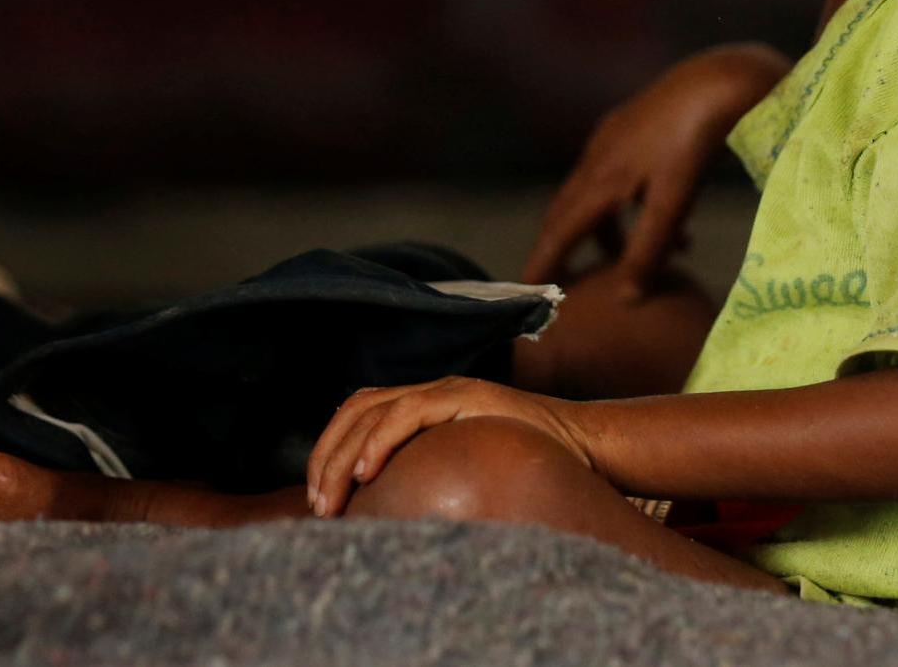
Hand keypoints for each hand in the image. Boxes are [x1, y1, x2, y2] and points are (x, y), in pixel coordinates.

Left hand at [305, 377, 588, 517]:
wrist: (580, 444)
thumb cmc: (526, 461)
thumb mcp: (463, 464)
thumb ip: (429, 469)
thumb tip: (385, 507)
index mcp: (425, 403)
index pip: (358, 413)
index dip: (329, 451)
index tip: (319, 499)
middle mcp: (430, 389)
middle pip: (354, 409)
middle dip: (325, 458)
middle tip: (318, 505)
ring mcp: (447, 390)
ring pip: (371, 411)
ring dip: (341, 456)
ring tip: (332, 499)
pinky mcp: (466, 396)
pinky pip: (408, 412)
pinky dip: (379, 441)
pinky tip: (367, 473)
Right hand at [523, 43, 791, 290]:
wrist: (720, 78)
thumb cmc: (698, 140)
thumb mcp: (675, 199)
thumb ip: (650, 248)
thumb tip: (627, 299)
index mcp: (602, 177)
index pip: (560, 232)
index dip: (543, 264)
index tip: (524, 295)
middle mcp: (599, 156)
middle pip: (570, 213)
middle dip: (565, 249)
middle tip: (561, 283)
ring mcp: (616, 136)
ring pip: (600, 195)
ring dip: (612, 231)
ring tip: (637, 260)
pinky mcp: (637, 124)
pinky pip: (621, 175)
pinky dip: (633, 206)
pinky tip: (673, 221)